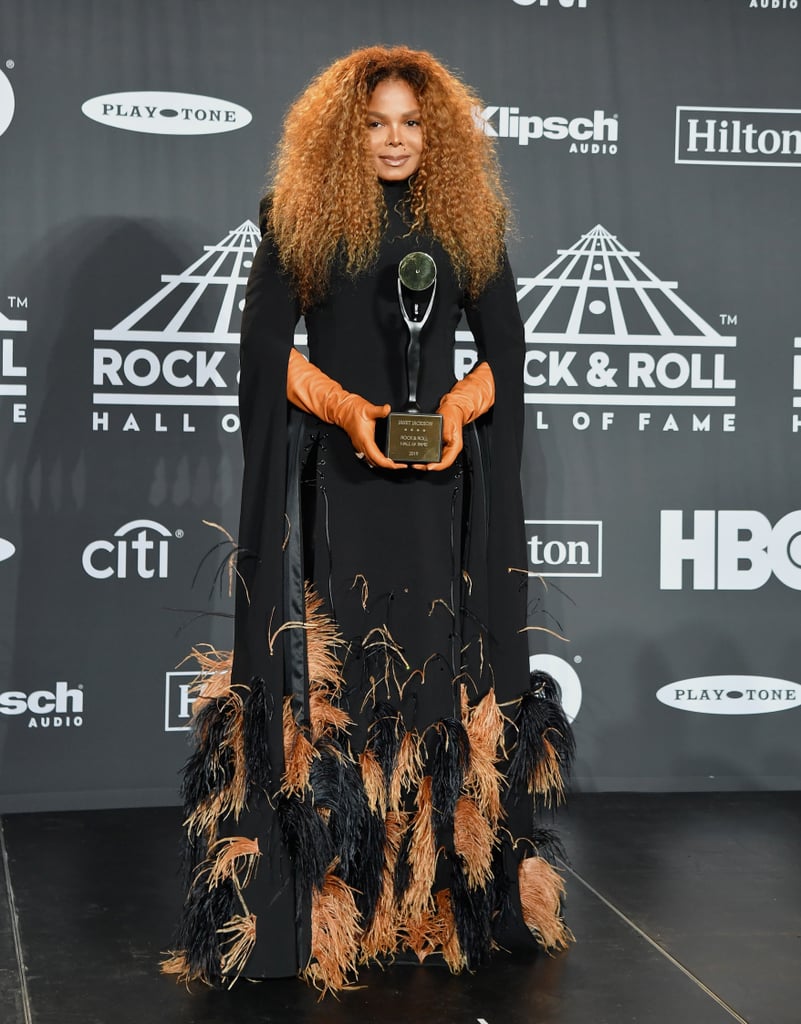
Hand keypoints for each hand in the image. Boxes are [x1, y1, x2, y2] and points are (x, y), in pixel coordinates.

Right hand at [285, 351, 401, 468]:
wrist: (342, 410)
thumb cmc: (352, 410)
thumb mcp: (368, 409)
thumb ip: (380, 410)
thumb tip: (387, 409)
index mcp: (365, 439)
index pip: (377, 458)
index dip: (388, 464)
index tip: (397, 465)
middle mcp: (362, 445)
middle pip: (376, 463)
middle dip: (389, 466)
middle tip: (400, 465)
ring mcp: (360, 446)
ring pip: (372, 462)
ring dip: (383, 464)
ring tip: (394, 464)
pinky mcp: (360, 445)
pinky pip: (369, 457)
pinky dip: (378, 460)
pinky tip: (384, 458)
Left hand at [415, 361, 495, 471]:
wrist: (453, 408)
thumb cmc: (452, 415)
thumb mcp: (446, 425)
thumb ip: (441, 436)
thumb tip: (434, 446)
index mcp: (454, 447)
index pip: (445, 463)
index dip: (435, 467)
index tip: (427, 467)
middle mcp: (450, 449)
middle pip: (439, 464)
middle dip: (427, 466)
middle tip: (416, 465)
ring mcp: (445, 448)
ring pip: (436, 460)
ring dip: (425, 463)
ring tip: (416, 462)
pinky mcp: (440, 444)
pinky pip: (433, 454)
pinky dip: (426, 456)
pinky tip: (420, 456)